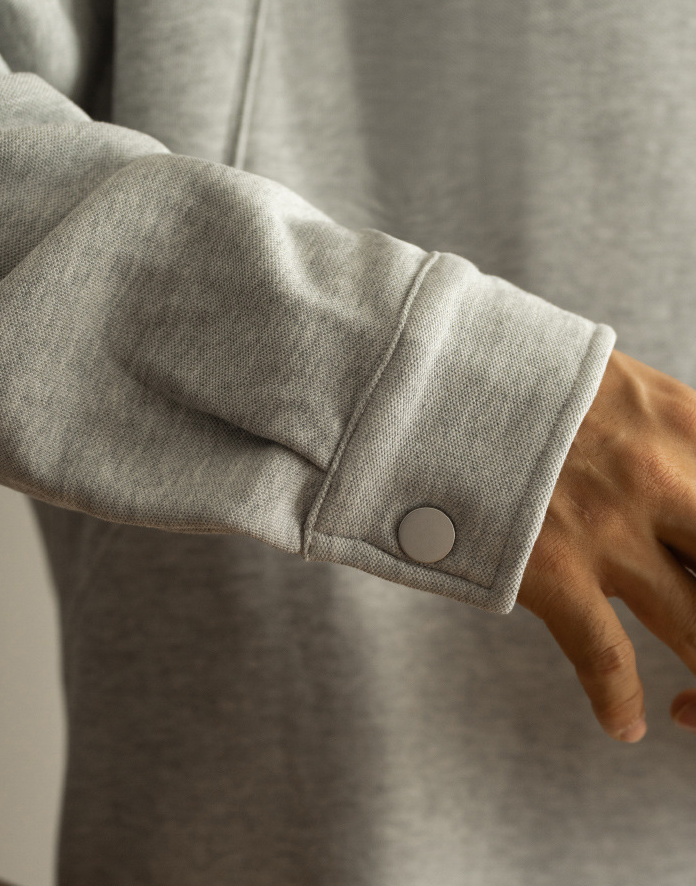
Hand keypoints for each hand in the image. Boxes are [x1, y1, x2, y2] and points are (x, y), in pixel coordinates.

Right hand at [517, 347, 695, 742]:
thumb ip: (656, 428)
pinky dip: (620, 701)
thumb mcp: (604, 377)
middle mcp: (661, 478)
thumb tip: (676, 468)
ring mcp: (608, 528)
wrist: (423, 371)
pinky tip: (628, 723)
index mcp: (684, 424)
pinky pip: (607, 658)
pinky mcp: (551, 569)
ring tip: (694, 709)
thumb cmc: (504, 367)